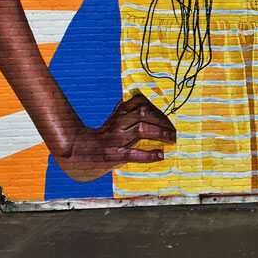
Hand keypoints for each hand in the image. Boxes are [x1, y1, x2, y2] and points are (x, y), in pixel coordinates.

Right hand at [53, 94, 175, 181]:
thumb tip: (157, 105)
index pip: (142, 102)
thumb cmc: (107, 135)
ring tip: (172, 140)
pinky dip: (148, 155)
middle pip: (143, 114)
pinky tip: (160, 155)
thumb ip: (133, 109)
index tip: (171, 116)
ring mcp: (115, 138)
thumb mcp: (118, 118)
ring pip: (140, 129)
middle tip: (176, 130)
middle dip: (163, 121)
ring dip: (160, 134)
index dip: (158, 108)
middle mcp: (118, 122)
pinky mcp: (113, 155)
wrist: (81, 152)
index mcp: (120, 111)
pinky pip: (132, 153)